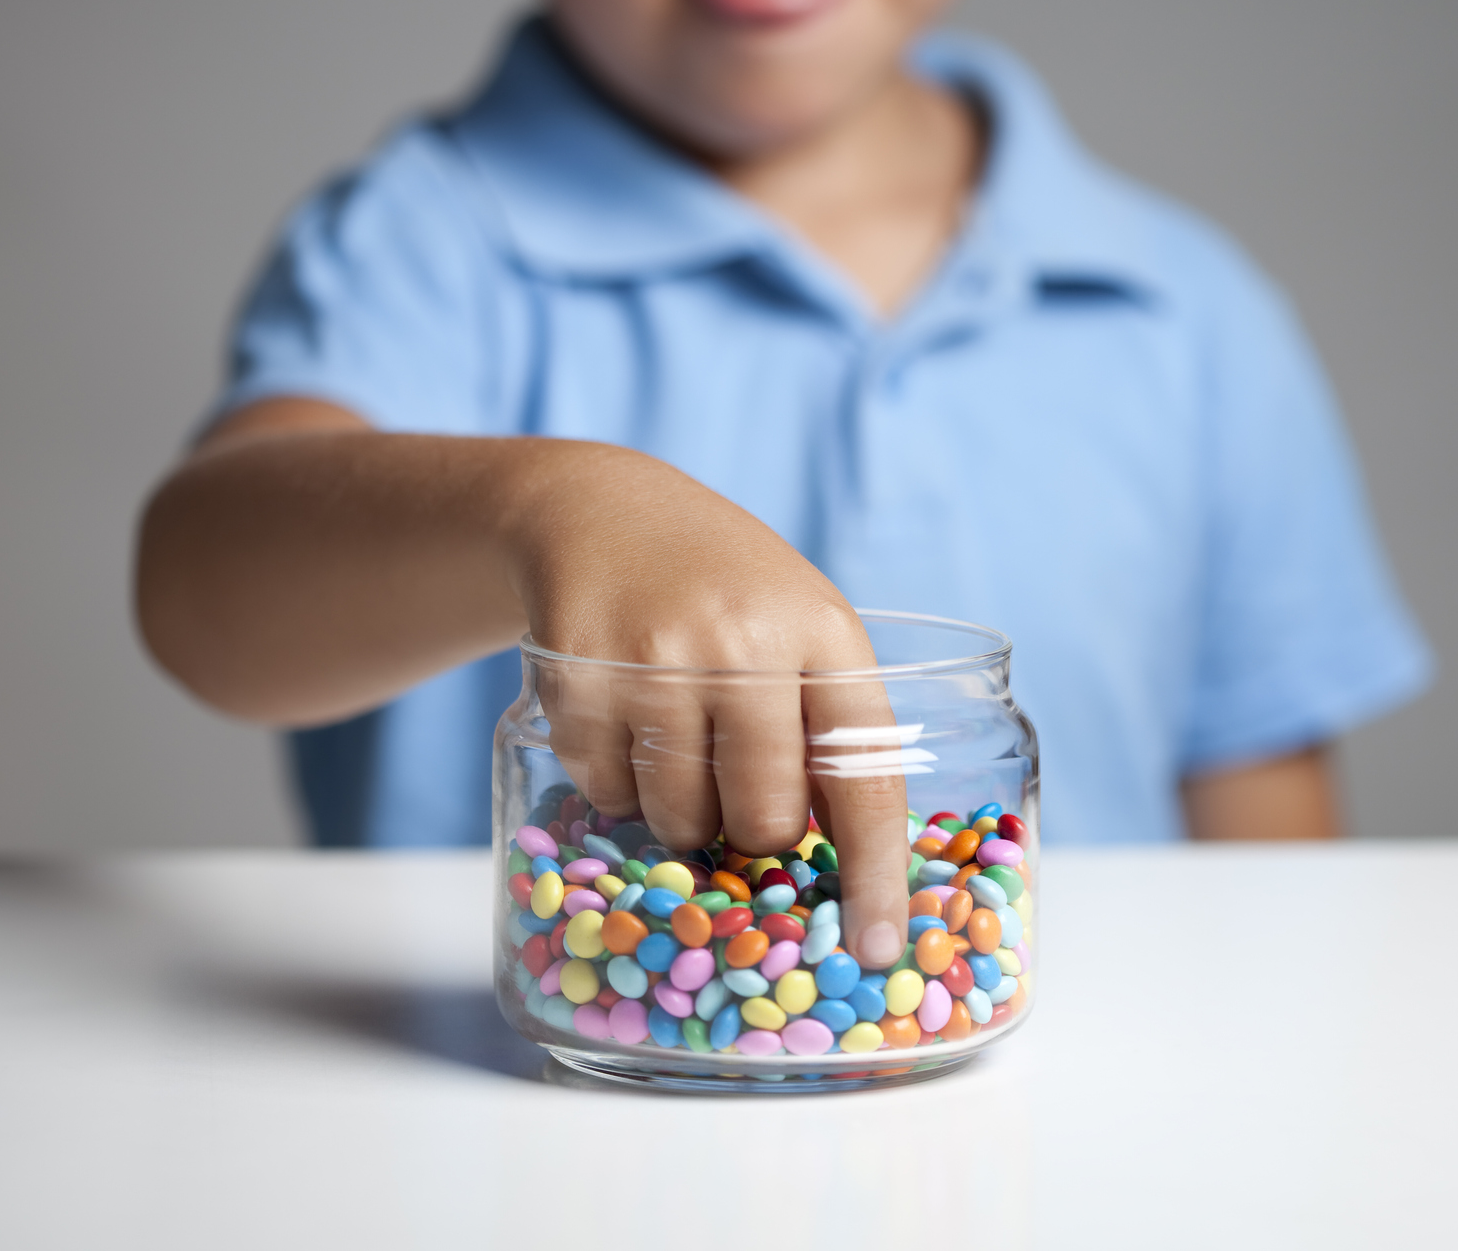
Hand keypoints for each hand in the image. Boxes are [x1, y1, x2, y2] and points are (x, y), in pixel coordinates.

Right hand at [510, 445, 909, 968]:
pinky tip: (625, 720)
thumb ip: (827, 723)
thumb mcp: (799, 624)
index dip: (875, 873)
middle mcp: (742, 644)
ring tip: (678, 738)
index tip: (879, 949)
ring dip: (682, 810)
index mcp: (821, 633)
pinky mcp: (578, 683)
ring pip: (681, 821)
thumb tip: (849, 865)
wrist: (600, 509)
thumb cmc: (723, 585)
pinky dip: (620, 785)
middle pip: (765, 819)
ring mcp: (654, 664)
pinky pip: (610, 797)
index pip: (863, 776)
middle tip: (740, 787)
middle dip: (756, 830)